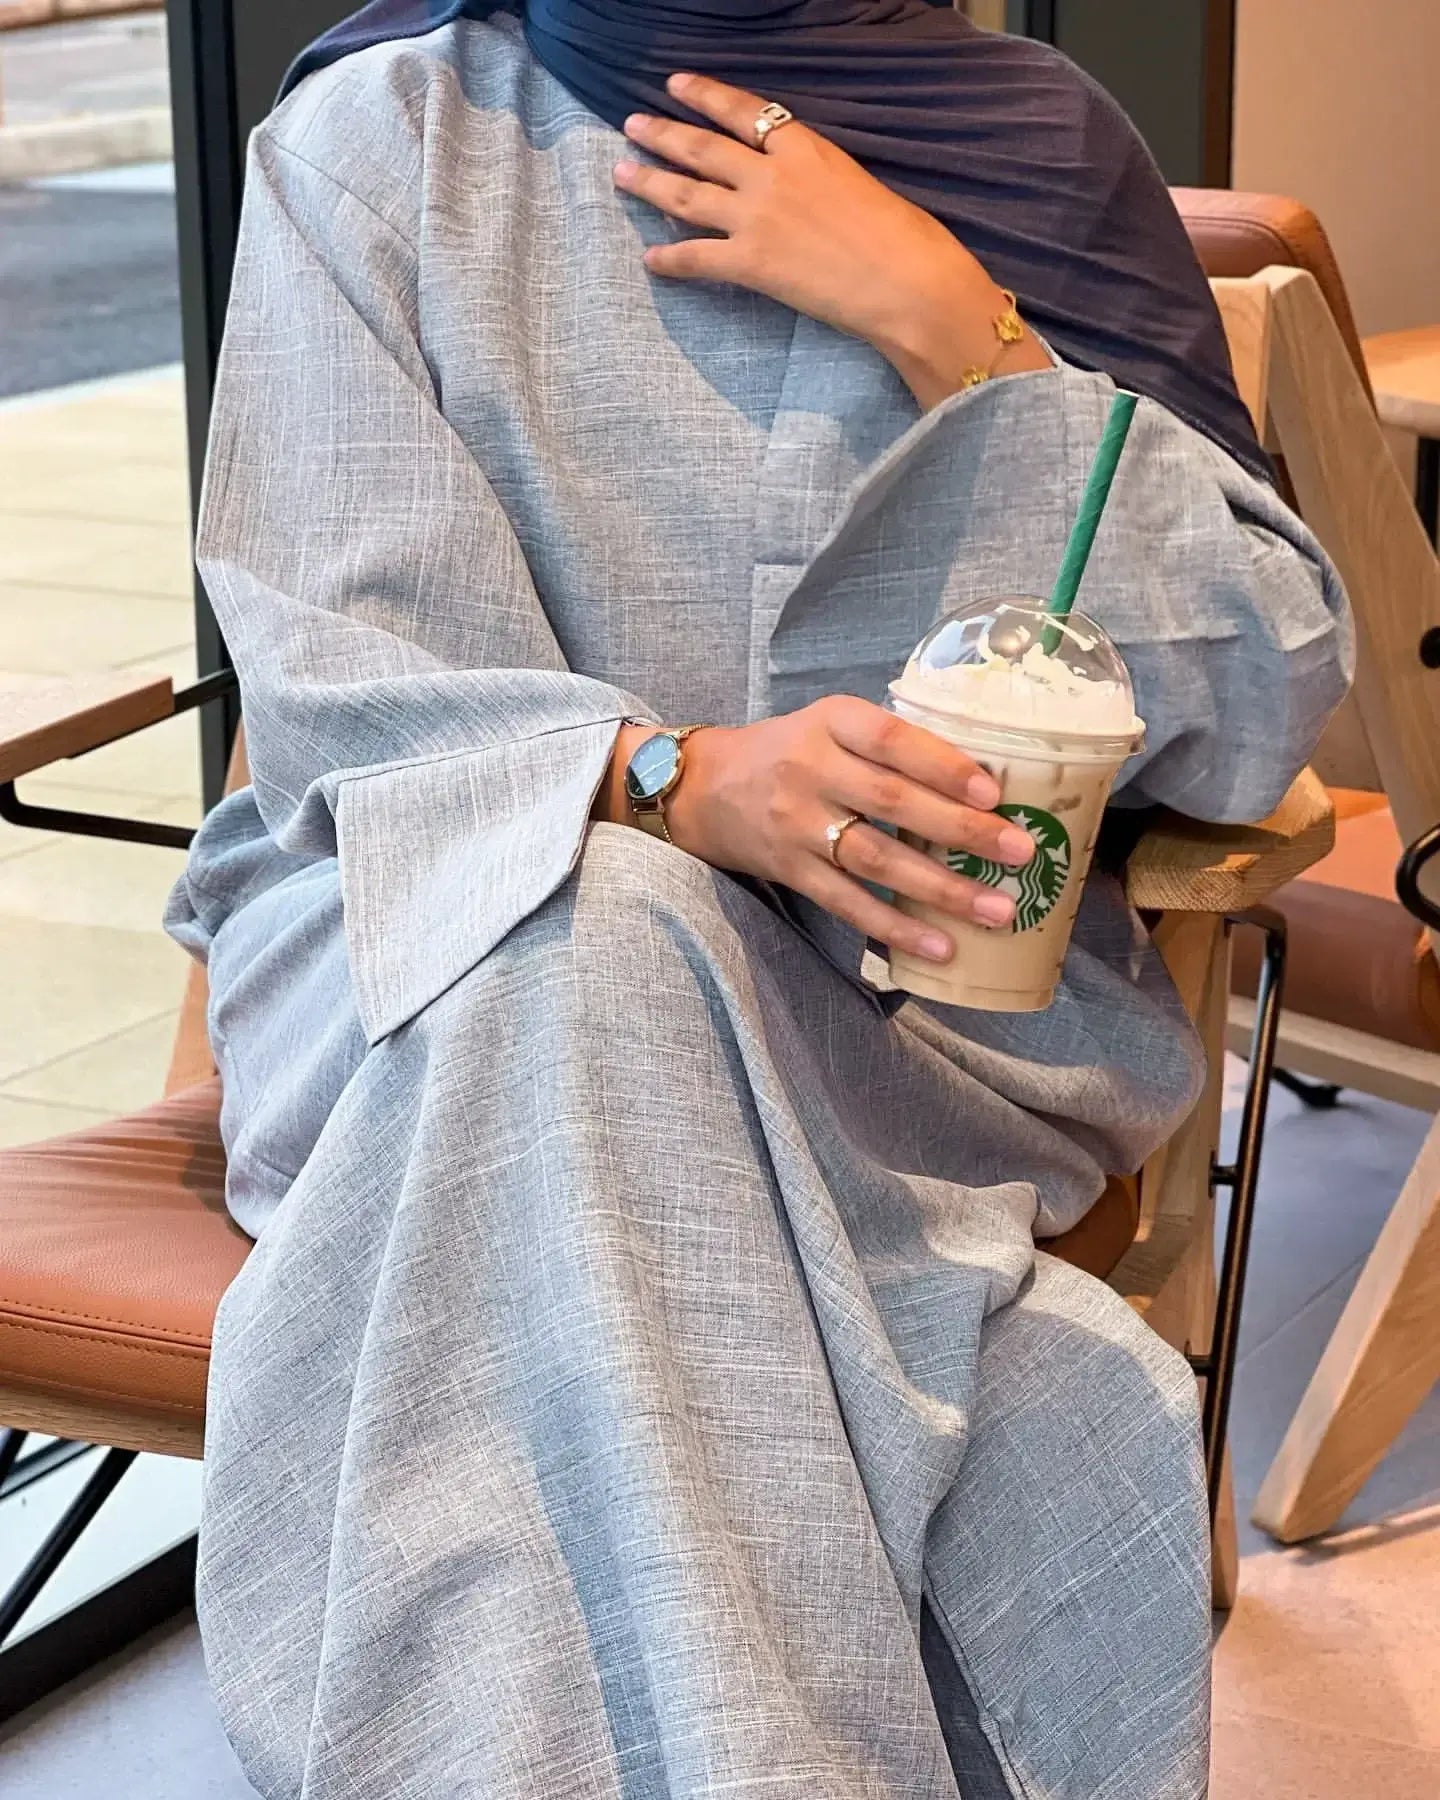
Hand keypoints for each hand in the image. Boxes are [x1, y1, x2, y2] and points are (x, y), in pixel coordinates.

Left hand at [612, 72, 1049, 408]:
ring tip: (622, 174)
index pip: (742, 110)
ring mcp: (756, 218)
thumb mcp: (860, 184)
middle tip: (631, 125)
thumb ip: (821, 180)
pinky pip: (696, 258)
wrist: (907, 283)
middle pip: (702, 148)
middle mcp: (772, 176)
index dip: (704, 95)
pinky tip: (650, 260)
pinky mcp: (751, 264)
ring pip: (687, 195)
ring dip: (650, 183)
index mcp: (805, 148)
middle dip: (662, 133)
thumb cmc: (903, 238)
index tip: (676, 83)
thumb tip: (803, 193)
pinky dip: (669, 259)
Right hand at [657, 698, 1035, 963]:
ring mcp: (797, 825)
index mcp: (831, 722)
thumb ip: (891, 743)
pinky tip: (939, 946)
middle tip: (1020, 852)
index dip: (943, 766)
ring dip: (941, 889)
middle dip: (961, 830)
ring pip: (875, 861)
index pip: (891, 740)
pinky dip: (896, 928)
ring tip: (997, 909)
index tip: (993, 791)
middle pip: (891, 802)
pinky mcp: (791, 871)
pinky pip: (848, 904)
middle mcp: (811, 770)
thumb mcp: (831, 723)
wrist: (703, 787)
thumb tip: (984, 780)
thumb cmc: (790, 751)